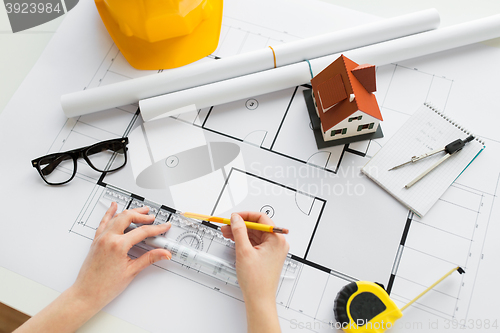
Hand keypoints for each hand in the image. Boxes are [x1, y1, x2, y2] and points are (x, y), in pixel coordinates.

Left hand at [72, 202, 171, 309]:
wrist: (86, 294)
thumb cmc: (104, 287)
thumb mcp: (131, 272)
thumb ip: (149, 258)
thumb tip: (163, 253)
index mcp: (118, 245)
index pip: (142, 232)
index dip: (156, 228)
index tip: (164, 227)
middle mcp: (108, 238)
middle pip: (128, 217)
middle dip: (142, 215)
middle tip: (153, 218)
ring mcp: (100, 238)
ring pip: (116, 217)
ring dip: (130, 212)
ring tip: (140, 211)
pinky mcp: (96, 240)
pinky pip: (103, 222)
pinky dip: (109, 213)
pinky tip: (113, 207)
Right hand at [221, 212, 288, 332]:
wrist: (259, 299)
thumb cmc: (256, 280)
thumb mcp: (244, 251)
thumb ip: (239, 231)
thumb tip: (236, 218)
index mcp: (277, 239)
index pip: (261, 218)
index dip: (246, 216)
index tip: (234, 217)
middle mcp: (277, 243)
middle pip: (257, 226)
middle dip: (241, 225)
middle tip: (227, 225)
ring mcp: (273, 250)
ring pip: (255, 234)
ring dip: (241, 233)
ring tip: (227, 233)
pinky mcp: (268, 256)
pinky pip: (256, 243)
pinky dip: (245, 240)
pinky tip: (234, 240)